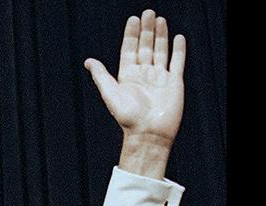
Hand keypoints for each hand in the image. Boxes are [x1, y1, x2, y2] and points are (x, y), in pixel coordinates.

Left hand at [84, 10, 184, 173]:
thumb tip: (88, 61)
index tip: (133, 19)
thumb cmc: (128, 117)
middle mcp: (144, 74)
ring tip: (160, 19)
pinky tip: (178, 38)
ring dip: (160, 35)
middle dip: (147, 30)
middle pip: (145, 46)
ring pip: (160, 51)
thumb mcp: (110, 93)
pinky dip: (178, 50)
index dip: (131, 35)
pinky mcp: (174, 82)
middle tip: (148, 12)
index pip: (129, 50)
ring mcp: (159, 77)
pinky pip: (177, 62)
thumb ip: (101, 76)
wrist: (148, 133)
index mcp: (128, 76)